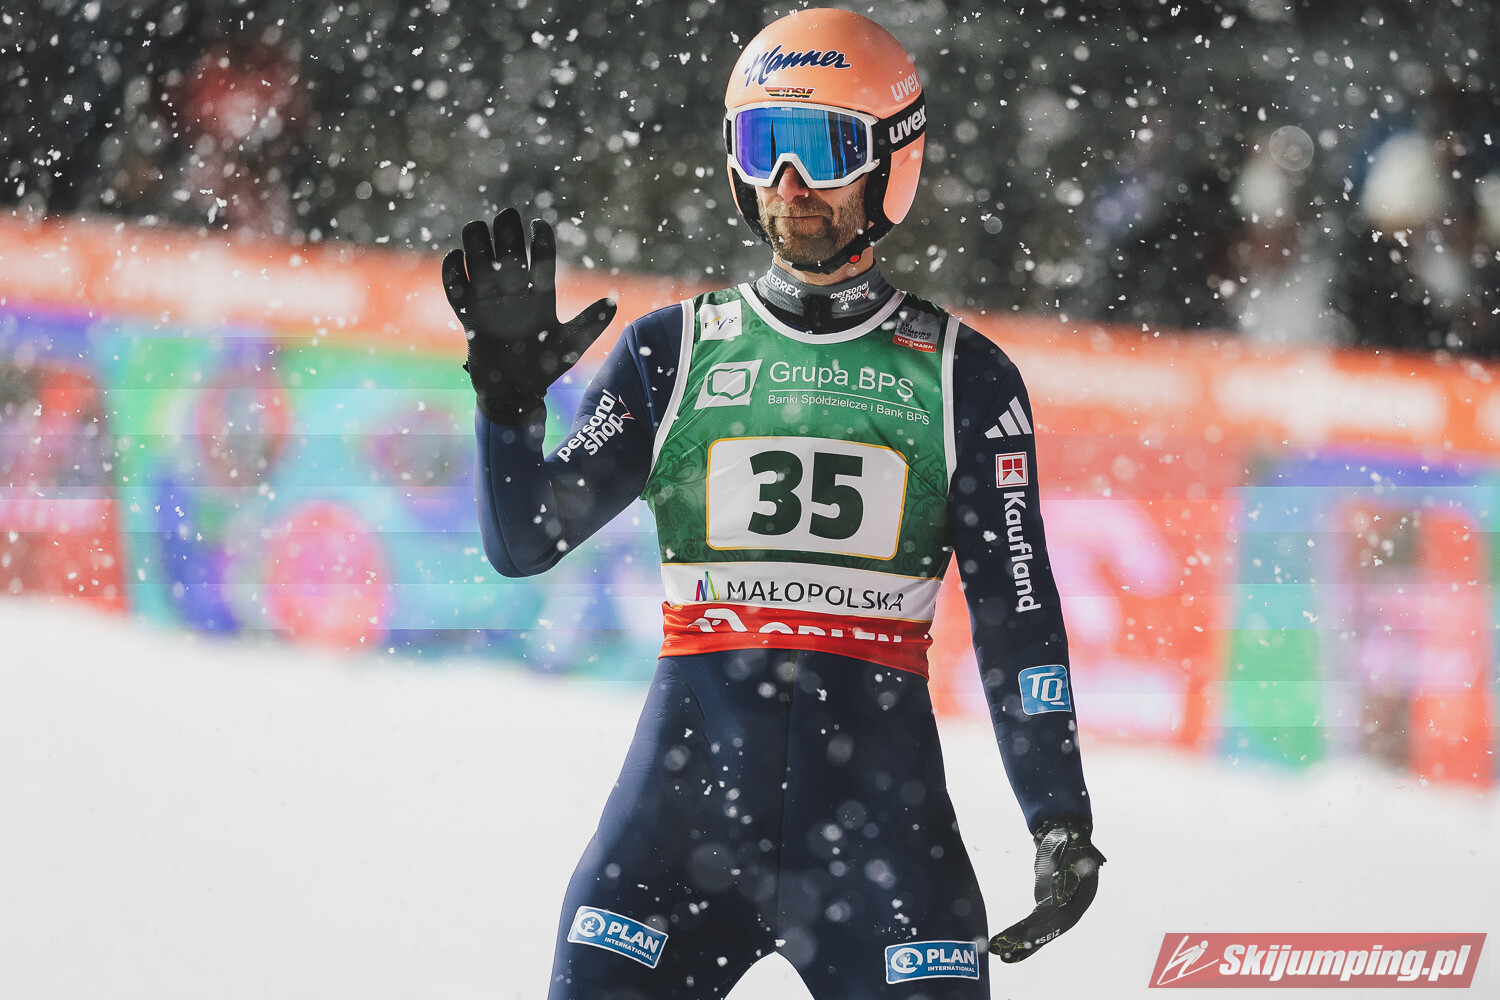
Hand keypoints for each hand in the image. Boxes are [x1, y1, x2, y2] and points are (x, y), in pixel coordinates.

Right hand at [442, 208, 615, 423]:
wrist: (515, 393)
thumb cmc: (544, 369)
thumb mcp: (571, 346)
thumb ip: (590, 324)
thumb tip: (613, 302)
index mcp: (540, 297)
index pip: (541, 260)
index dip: (540, 240)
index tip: (538, 224)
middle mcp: (514, 294)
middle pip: (508, 254)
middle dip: (506, 233)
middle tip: (506, 216)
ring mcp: (490, 304)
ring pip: (479, 264)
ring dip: (476, 244)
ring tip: (476, 228)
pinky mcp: (469, 317)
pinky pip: (456, 290)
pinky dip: (452, 272)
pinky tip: (454, 257)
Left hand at [989, 814, 1103, 962]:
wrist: (1065, 835)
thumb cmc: (1070, 840)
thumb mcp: (1072, 850)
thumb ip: (1068, 872)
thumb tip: (1059, 896)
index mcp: (1083, 896)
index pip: (1064, 919)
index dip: (1046, 930)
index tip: (1027, 938)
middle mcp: (1071, 907)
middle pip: (1047, 929)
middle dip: (1024, 941)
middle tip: (1001, 952)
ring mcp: (1058, 909)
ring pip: (1037, 929)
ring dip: (1017, 942)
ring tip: (994, 952)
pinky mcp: (1045, 908)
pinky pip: (1031, 923)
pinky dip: (1018, 933)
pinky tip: (1003, 945)